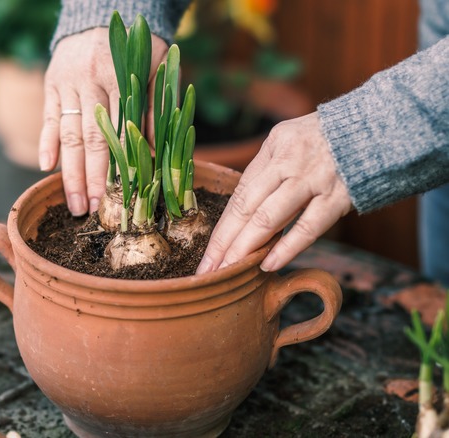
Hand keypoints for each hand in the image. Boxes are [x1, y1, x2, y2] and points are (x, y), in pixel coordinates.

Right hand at [39, 28, 167, 215]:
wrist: (101, 15)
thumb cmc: (137, 46)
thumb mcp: (155, 69)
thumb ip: (154, 107)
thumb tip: (156, 151)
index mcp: (119, 77)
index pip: (120, 132)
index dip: (120, 166)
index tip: (122, 196)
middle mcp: (90, 82)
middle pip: (91, 139)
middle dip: (91, 179)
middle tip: (92, 211)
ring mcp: (67, 84)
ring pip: (68, 134)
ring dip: (69, 172)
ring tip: (73, 202)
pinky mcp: (52, 84)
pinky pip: (48, 118)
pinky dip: (46, 142)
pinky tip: (45, 167)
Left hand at [196, 112, 352, 273]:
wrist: (382, 126)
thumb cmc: (329, 140)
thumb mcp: (291, 141)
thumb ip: (268, 172)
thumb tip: (244, 214)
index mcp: (274, 148)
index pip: (239, 194)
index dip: (221, 228)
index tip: (206, 255)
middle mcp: (289, 162)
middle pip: (246, 207)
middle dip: (224, 243)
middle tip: (207, 270)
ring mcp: (314, 179)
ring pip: (271, 217)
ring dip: (246, 247)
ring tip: (229, 270)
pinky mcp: (340, 195)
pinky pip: (308, 226)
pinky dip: (287, 247)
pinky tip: (268, 265)